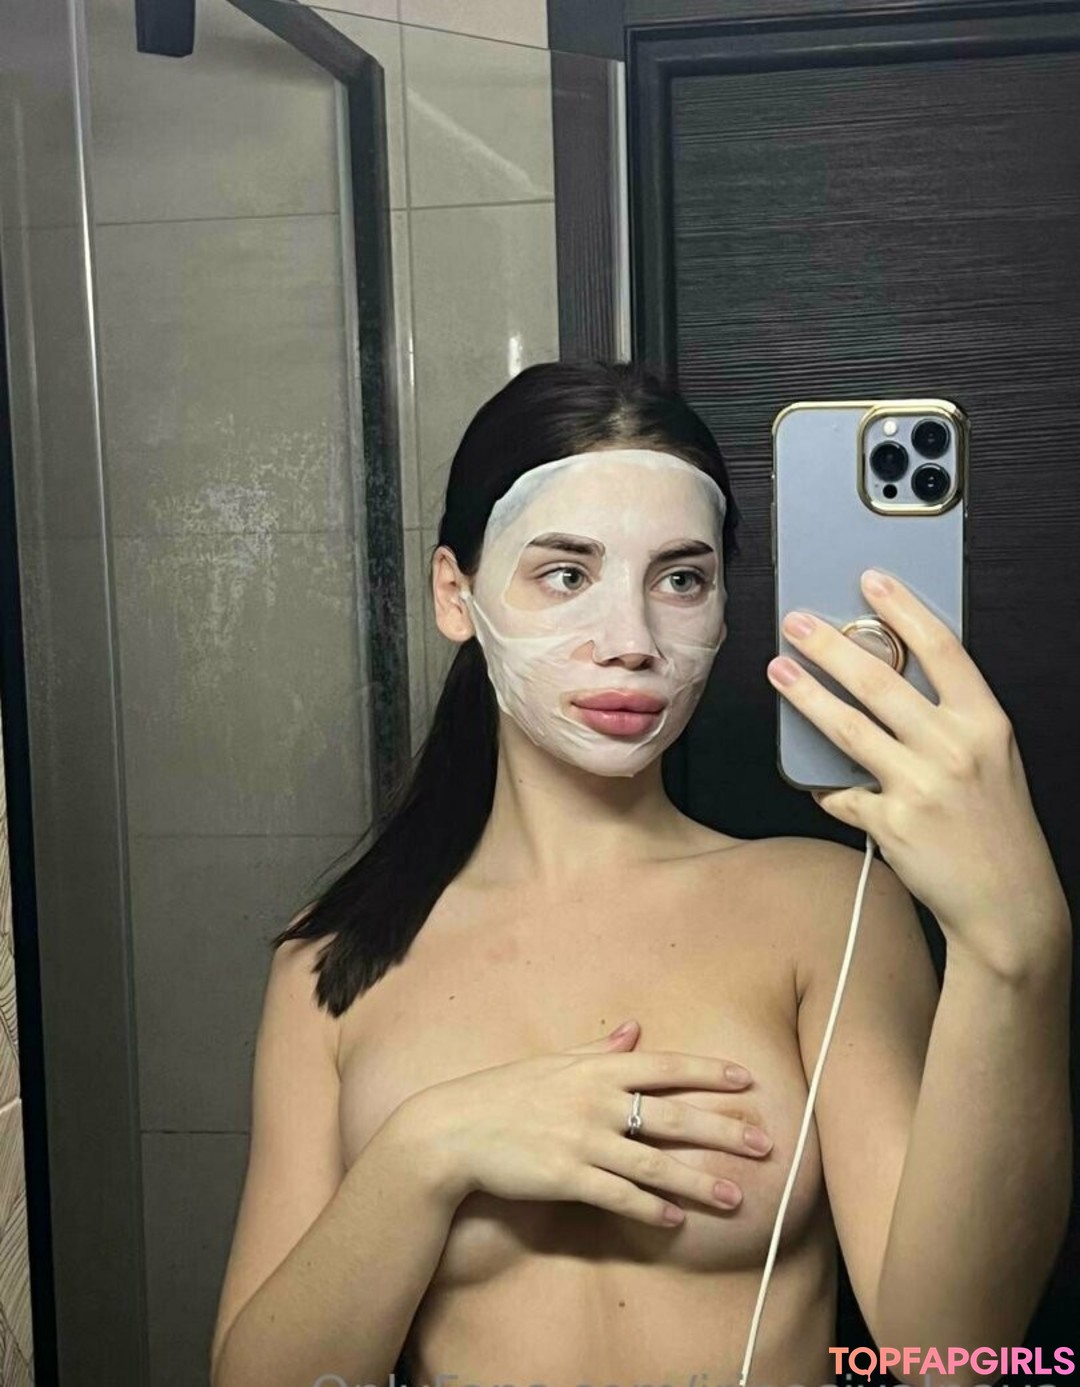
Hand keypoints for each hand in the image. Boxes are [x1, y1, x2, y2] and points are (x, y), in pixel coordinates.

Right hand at [394, 1020, 770, 1224]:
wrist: (452, 1130)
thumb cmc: (503, 1092)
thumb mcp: (552, 1061)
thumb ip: (598, 1049)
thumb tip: (634, 1028)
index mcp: (595, 1069)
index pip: (664, 1066)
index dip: (708, 1073)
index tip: (747, 1081)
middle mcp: (595, 1101)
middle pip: (672, 1116)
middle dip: (722, 1130)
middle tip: (765, 1144)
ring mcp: (581, 1141)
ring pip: (654, 1164)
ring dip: (698, 1182)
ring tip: (736, 1197)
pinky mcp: (566, 1178)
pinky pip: (618, 1196)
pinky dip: (649, 1209)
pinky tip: (675, 1220)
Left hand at [767, 568, 1069, 965]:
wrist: (1008, 902)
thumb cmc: (996, 825)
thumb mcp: (993, 758)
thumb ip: (950, 718)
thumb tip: (892, 678)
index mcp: (986, 723)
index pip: (941, 650)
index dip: (903, 610)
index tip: (871, 582)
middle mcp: (955, 749)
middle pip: (880, 681)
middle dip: (831, 645)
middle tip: (798, 623)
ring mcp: (922, 786)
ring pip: (848, 727)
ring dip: (806, 694)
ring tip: (780, 671)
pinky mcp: (893, 823)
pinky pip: (842, 792)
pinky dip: (825, 784)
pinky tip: (812, 776)